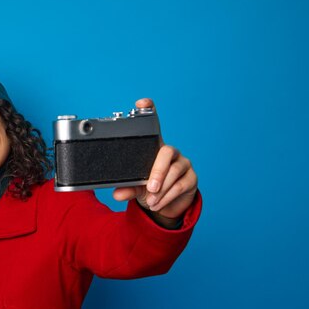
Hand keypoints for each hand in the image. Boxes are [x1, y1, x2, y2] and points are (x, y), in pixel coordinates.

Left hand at [113, 98, 197, 224]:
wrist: (166, 205)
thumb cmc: (149, 189)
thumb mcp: (135, 187)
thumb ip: (127, 188)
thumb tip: (117, 194)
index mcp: (154, 149)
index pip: (153, 125)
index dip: (150, 111)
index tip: (142, 102)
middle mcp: (170, 152)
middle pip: (167, 152)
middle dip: (158, 171)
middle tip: (149, 187)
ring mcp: (183, 163)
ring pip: (175, 171)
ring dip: (162, 188)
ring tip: (151, 200)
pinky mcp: (191, 178)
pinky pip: (181, 185)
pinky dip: (168, 196)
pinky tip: (158, 203)